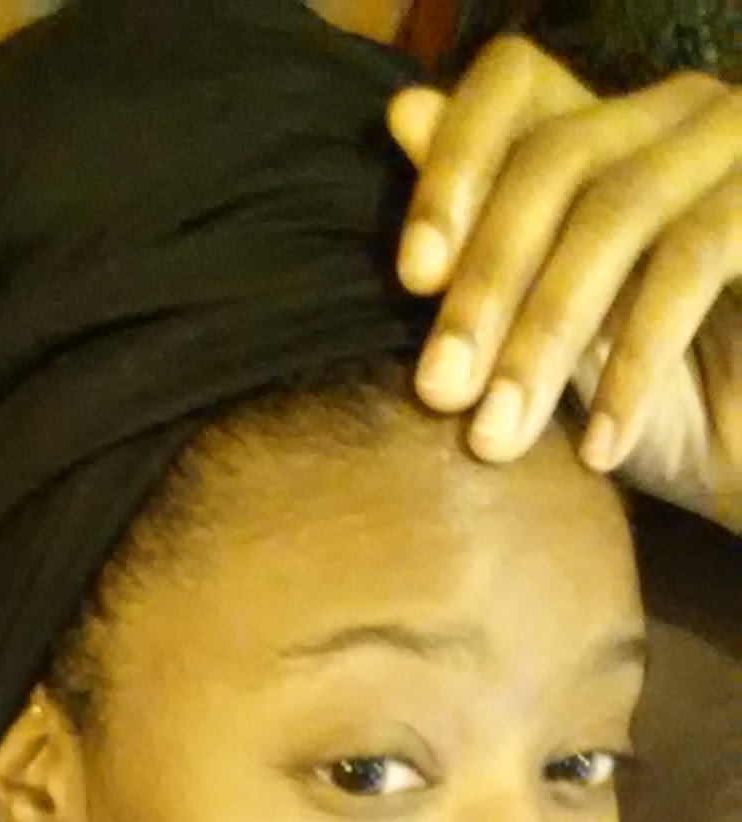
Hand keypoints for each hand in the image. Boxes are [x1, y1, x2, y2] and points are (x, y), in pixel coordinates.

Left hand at [386, 36, 741, 530]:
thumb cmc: (660, 406)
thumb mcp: (553, 339)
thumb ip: (488, 240)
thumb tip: (403, 114)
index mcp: (611, 128)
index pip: (515, 84)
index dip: (456, 165)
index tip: (413, 278)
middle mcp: (678, 115)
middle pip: (555, 158)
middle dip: (485, 285)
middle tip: (438, 393)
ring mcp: (739, 149)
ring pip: (616, 213)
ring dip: (544, 335)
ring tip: (500, 434)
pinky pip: (691, 263)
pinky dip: (634, 365)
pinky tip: (599, 448)